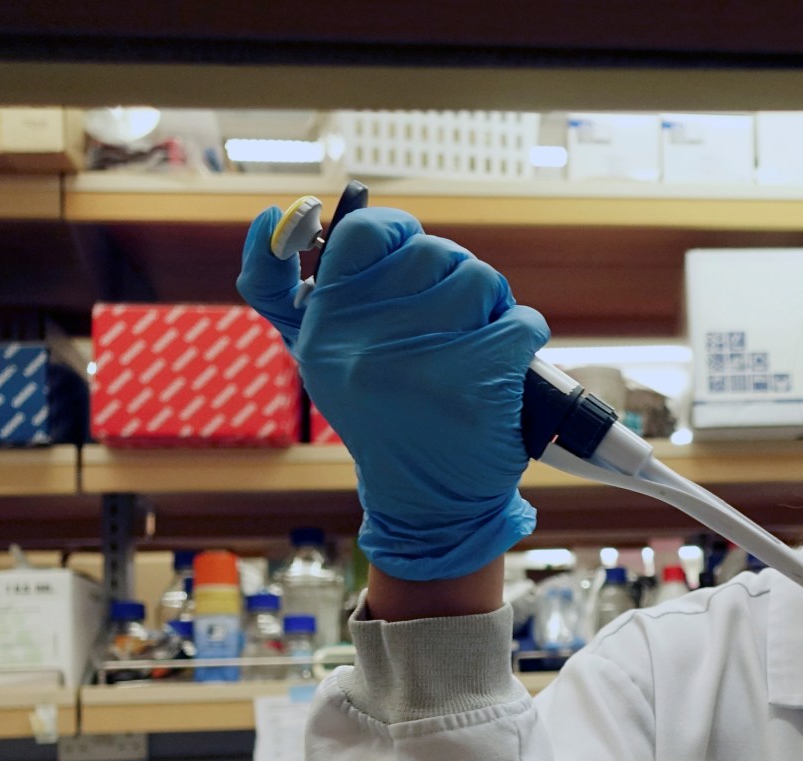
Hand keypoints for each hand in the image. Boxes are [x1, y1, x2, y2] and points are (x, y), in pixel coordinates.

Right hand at [237, 205, 547, 581]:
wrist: (427, 503)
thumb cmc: (382, 418)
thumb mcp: (320, 358)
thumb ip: (286, 290)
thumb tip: (278, 214)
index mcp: (326, 327)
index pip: (363, 233)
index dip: (400, 232)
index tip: (414, 258)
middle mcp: (365, 342)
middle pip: (435, 253)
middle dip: (456, 279)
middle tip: (453, 321)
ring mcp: (422, 361)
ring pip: (482, 281)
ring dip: (492, 307)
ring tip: (477, 344)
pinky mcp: (478, 379)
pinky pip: (521, 321)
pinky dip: (524, 336)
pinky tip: (506, 365)